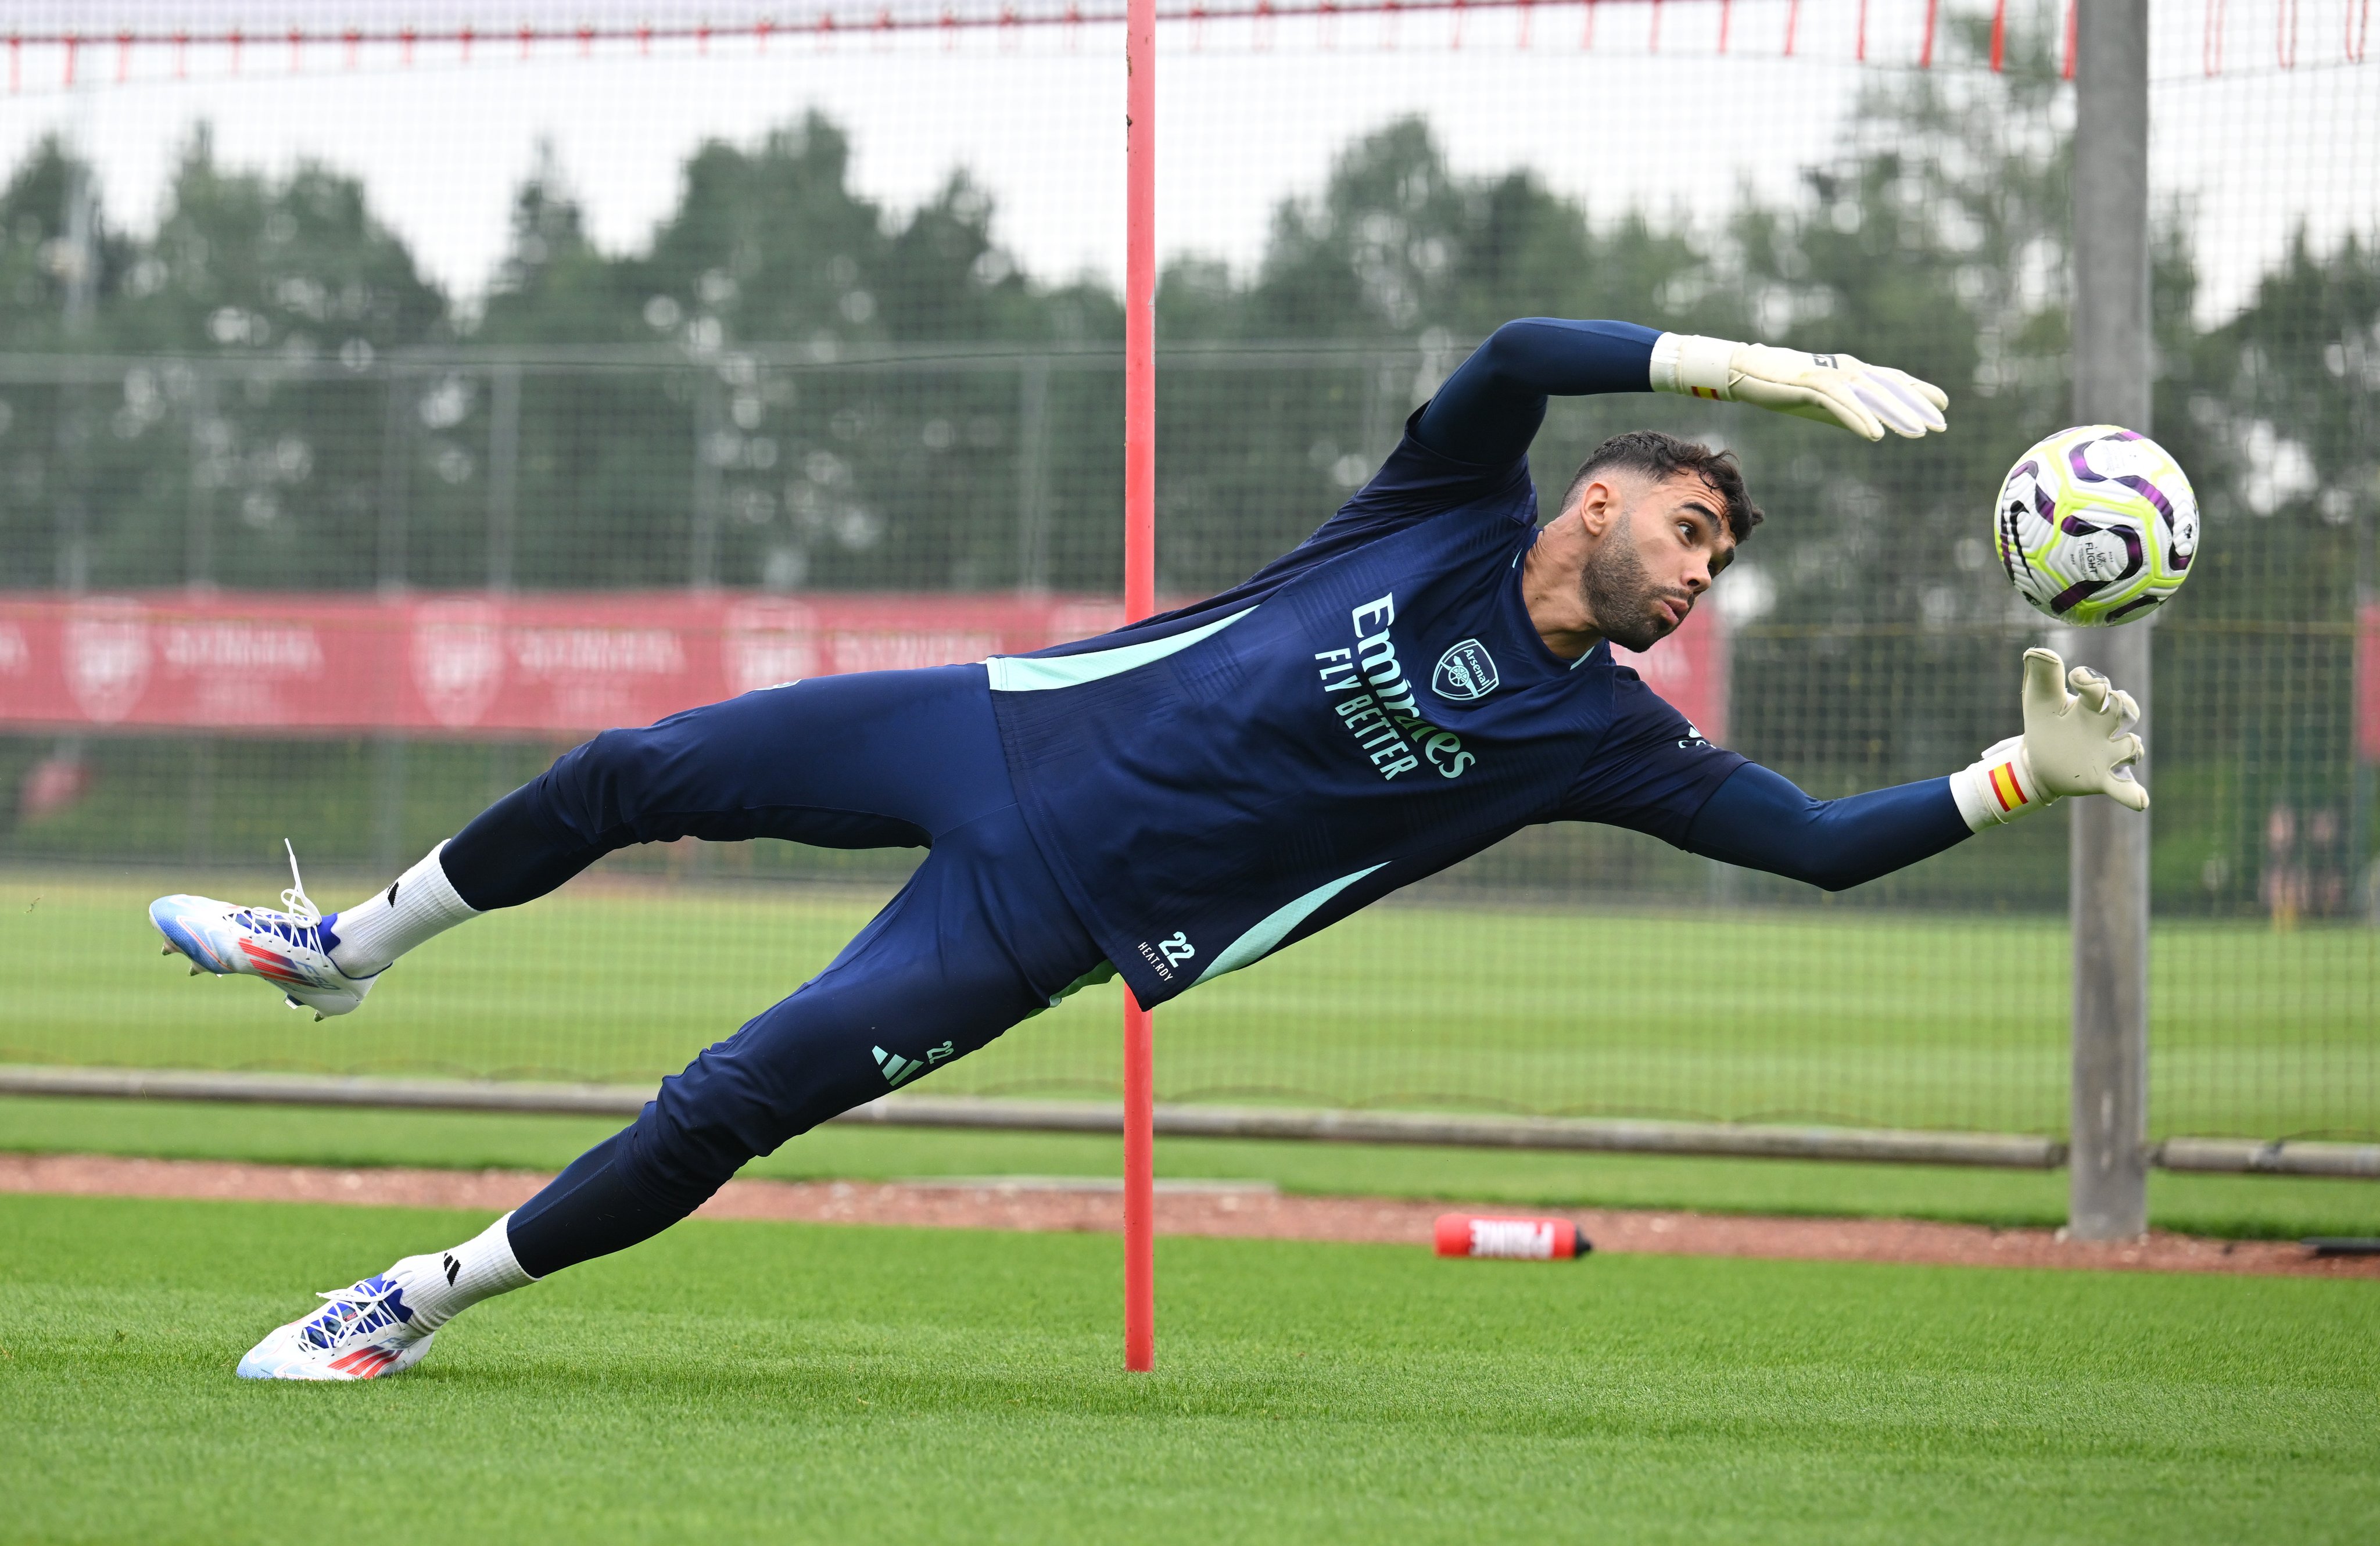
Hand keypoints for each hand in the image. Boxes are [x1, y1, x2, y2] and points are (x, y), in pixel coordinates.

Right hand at [1651, 334, 1948, 440]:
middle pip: (1888, 388)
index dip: (1918, 392)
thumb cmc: (1782, 388)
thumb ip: (1848, 411)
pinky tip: (1875, 435)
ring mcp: (1829, 375)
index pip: (1891, 381)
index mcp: (1849, 371)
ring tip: (1917, 432)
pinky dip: (1861, 419)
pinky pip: (1842, 404)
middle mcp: (1845, 369)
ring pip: (1871, 395)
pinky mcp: (1812, 385)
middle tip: (1941, 424)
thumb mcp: (1821, 403)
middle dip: (1916, 407)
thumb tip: (1872, 426)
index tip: (1942, 406)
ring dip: (1896, 414)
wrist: (1745, 372)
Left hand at [2021, 647, 2148, 810]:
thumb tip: (2036, 651)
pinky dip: (2133, 794)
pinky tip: (2141, 802)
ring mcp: (2108, 753)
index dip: (2091, 681)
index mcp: (2089, 705)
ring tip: (2128, 749)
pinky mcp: (2103, 779)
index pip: (2098, 688)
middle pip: (2124, 711)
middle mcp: (2105, 726)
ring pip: (2130, 746)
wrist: (2037, 762)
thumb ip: (2041, 676)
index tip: (2075, 676)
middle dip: (2122, 704)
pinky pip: (2124, 788)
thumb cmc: (2044, 724)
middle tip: (2114, 699)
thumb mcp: (2038, 700)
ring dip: (2130, 747)